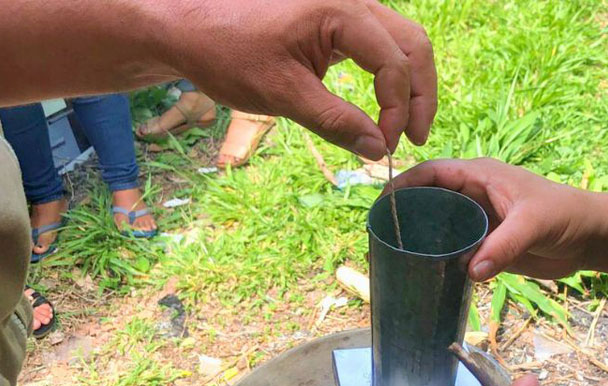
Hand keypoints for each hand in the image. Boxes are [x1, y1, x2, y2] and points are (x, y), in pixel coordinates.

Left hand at [167, 0, 436, 158]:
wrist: (188, 25)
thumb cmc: (226, 52)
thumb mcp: (281, 94)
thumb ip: (334, 121)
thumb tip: (378, 150)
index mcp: (340, 10)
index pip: (393, 63)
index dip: (397, 110)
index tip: (384, 147)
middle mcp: (352, 1)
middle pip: (412, 45)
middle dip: (419, 95)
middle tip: (414, 140)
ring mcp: (346, 8)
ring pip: (401, 43)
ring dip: (409, 86)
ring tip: (403, 128)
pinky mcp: (336, 21)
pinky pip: (380, 44)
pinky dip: (389, 76)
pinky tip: (384, 108)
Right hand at [390, 158, 592, 280]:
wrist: (589, 238)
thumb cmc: (565, 216)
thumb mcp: (534, 224)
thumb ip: (504, 246)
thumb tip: (470, 271)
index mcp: (480, 175)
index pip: (433, 172)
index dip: (405, 184)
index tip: (384, 204)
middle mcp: (473, 196)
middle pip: (428, 199)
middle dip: (405, 214)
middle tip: (382, 236)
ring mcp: (476, 221)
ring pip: (437, 227)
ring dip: (420, 239)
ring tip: (394, 257)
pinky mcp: (483, 245)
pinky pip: (453, 250)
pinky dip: (438, 259)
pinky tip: (424, 273)